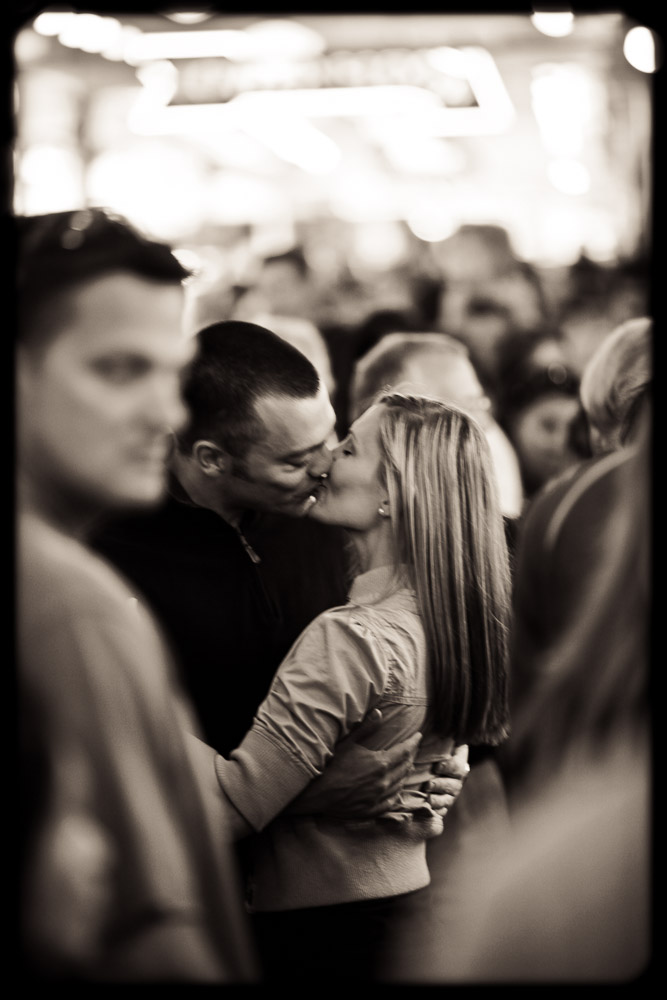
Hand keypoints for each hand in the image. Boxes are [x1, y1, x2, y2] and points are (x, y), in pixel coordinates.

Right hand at [286, 709, 420, 818]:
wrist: (316, 793)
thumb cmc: (331, 765)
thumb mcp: (348, 743)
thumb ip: (366, 728)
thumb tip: (379, 712)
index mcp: (381, 764)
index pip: (405, 751)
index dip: (413, 742)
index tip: (418, 736)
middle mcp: (384, 782)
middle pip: (405, 767)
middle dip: (410, 756)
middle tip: (412, 748)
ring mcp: (379, 798)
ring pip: (401, 784)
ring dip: (405, 773)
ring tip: (406, 765)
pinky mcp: (372, 810)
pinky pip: (392, 801)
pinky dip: (397, 792)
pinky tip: (397, 789)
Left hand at [421, 743, 469, 817]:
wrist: (423, 763)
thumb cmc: (427, 748)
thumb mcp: (433, 740)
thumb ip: (436, 736)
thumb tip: (422, 728)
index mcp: (457, 758)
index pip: (458, 763)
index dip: (449, 766)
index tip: (437, 767)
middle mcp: (458, 775)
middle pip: (455, 783)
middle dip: (441, 785)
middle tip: (428, 785)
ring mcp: (453, 790)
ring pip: (450, 797)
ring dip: (439, 798)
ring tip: (427, 797)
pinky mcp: (445, 803)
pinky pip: (444, 809)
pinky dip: (437, 809)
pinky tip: (429, 809)